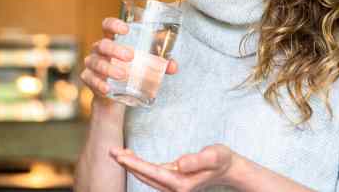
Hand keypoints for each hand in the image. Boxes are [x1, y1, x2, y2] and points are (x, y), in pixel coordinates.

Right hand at [80, 17, 177, 105]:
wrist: (114, 94)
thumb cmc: (129, 70)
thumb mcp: (144, 64)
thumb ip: (159, 64)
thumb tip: (173, 66)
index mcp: (112, 40)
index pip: (107, 26)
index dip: (114, 24)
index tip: (126, 29)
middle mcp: (99, 50)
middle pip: (103, 45)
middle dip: (116, 50)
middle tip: (131, 56)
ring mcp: (92, 64)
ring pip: (96, 63)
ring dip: (109, 68)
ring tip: (123, 75)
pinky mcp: (88, 79)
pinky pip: (90, 79)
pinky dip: (99, 84)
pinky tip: (108, 89)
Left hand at [110, 144, 235, 191]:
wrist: (228, 169)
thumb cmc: (221, 160)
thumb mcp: (214, 155)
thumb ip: (198, 160)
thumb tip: (180, 163)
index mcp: (181, 183)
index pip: (152, 172)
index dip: (134, 164)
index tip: (120, 156)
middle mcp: (174, 188)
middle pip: (145, 176)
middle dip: (127, 164)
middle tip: (111, 150)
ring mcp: (172, 186)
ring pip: (146, 176)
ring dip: (131, 165)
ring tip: (117, 152)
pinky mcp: (172, 181)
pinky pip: (151, 174)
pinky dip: (139, 166)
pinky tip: (131, 157)